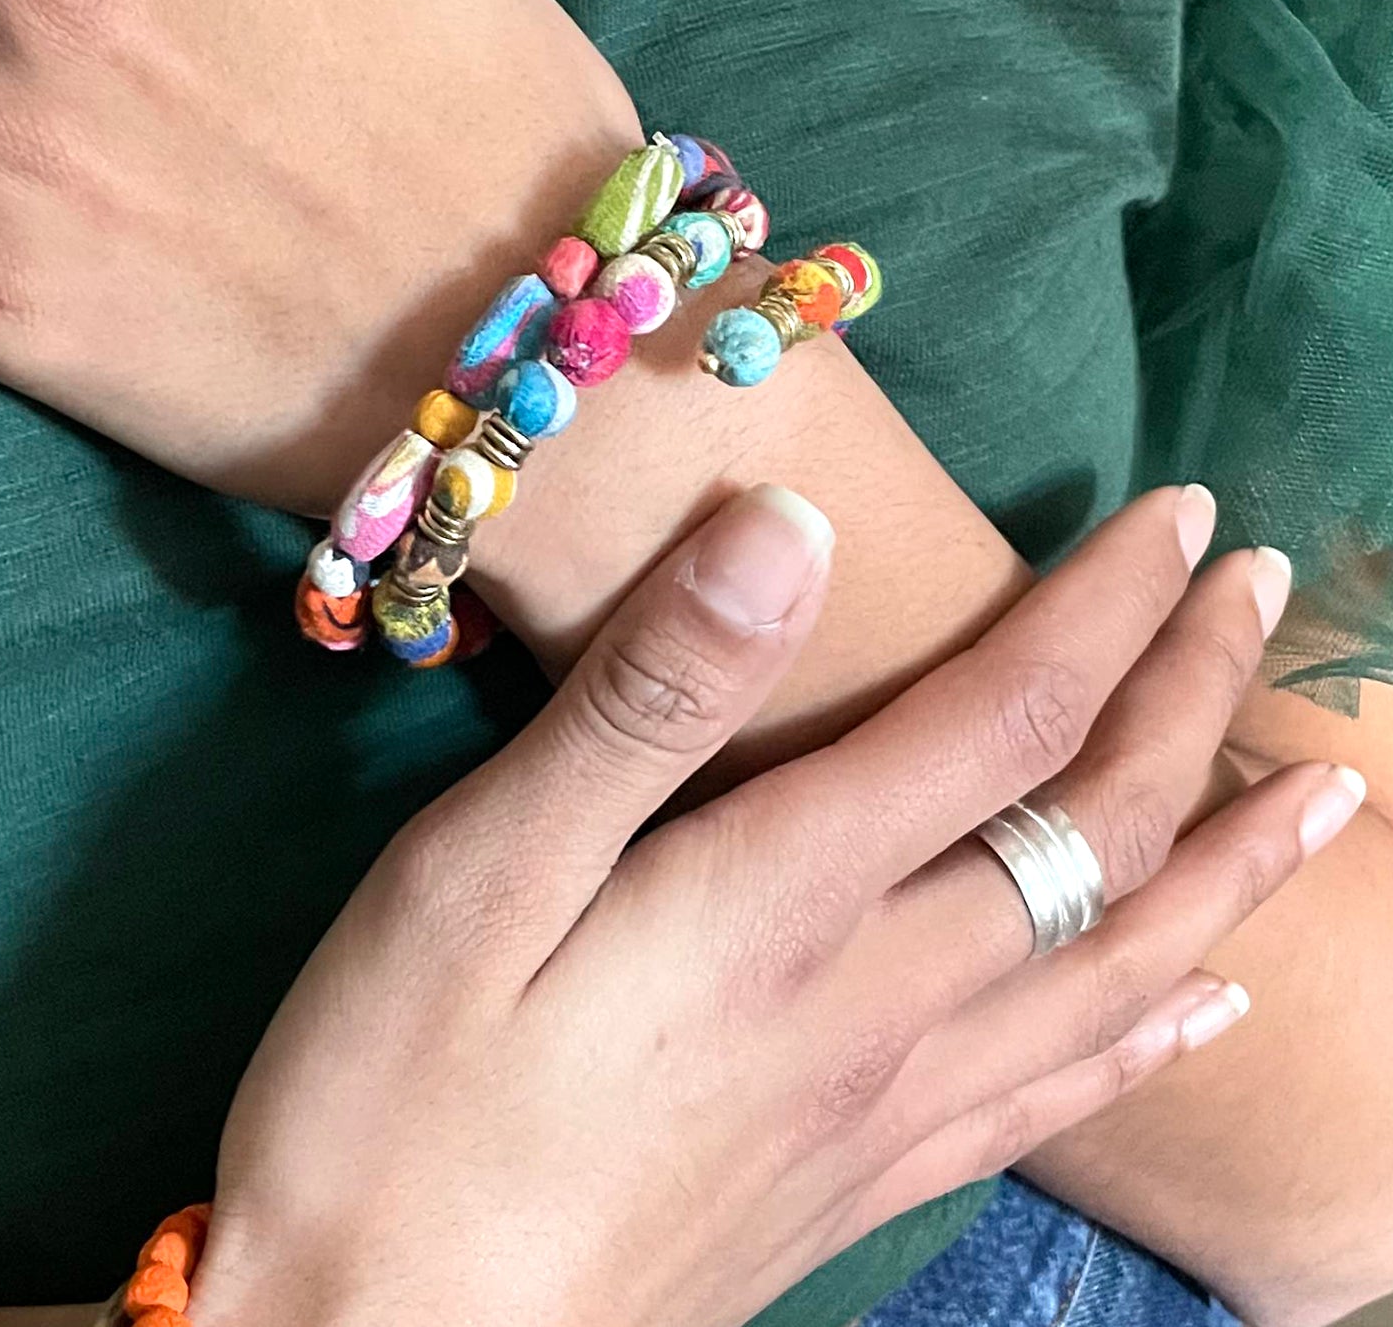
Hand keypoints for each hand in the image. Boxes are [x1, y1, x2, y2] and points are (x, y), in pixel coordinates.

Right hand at [192, 484, 1362, 1326]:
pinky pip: (1056, 1099)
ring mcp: (880, 1110)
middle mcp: (874, 1001)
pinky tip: (1206, 1017)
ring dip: (1228, 865)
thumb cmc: (399, 1096)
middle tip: (1259, 589)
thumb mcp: (475, 873)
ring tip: (1322, 798)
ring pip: (1117, 970)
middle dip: (1191, 698)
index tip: (1181, 512)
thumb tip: (794, 525)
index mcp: (785, 901)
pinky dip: (1152, 1038)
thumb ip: (646, 702)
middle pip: (1094, 836)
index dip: (1107, 607)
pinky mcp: (854, 1188)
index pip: (1005, 723)